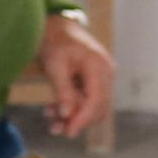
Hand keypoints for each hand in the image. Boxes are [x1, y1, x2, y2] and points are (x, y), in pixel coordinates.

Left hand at [31, 12, 115, 138]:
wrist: (58, 26)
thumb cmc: (55, 41)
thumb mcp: (55, 65)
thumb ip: (63, 90)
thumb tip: (67, 115)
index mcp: (98, 65)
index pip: (96, 100)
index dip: (83, 118)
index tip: (69, 131)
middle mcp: (106, 72)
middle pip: (98, 107)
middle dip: (78, 121)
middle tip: (56, 130)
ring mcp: (102, 76)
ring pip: (93, 106)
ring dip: (74, 117)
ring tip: (52, 123)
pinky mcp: (95, 80)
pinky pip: (87, 100)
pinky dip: (73, 108)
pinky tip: (53, 112)